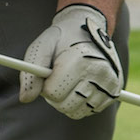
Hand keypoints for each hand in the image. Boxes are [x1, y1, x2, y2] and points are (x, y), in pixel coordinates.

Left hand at [19, 2, 122, 118]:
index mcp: (80, 60)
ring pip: (76, 112)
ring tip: (70, 80)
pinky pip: (89, 110)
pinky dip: (80, 102)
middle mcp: (99, 73)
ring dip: (67, 100)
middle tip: (58, 77)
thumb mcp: (41, 47)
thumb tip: (25, 99)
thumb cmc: (61, 39)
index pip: (53, 93)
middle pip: (64, 106)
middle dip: (55, 96)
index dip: (45, 85)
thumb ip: (30, 72)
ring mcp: (109, 84)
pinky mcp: (115, 92)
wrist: (89, 27)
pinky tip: (82, 84)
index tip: (50, 71)